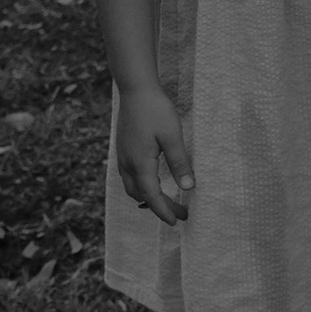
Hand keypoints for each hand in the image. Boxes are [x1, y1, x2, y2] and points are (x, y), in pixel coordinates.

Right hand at [116, 86, 191, 223]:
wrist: (135, 90)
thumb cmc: (155, 110)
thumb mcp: (172, 136)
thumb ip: (179, 162)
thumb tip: (188, 187)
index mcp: (139, 163)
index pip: (151, 196)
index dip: (164, 211)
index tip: (177, 221)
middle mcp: (127, 164)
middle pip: (141, 195)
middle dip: (160, 207)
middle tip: (181, 212)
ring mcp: (122, 157)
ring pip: (133, 187)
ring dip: (149, 198)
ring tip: (169, 201)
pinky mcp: (123, 150)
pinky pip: (130, 177)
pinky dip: (142, 187)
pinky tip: (155, 182)